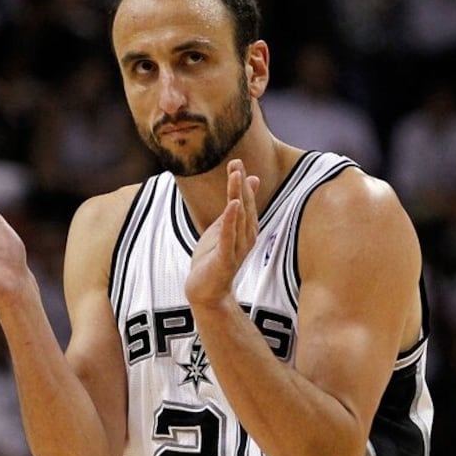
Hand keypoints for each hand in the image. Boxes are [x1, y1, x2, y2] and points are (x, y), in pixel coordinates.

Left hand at [185, 160, 259, 306]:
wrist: (205, 292)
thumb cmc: (213, 260)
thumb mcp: (224, 228)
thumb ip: (235, 208)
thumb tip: (250, 180)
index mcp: (246, 231)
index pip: (246, 203)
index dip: (242, 183)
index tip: (237, 163)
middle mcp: (246, 238)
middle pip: (245, 207)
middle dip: (241, 185)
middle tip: (236, 163)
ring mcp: (237, 249)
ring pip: (239, 218)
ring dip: (238, 195)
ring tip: (236, 176)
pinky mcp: (225, 259)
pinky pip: (229, 237)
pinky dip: (231, 220)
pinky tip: (232, 204)